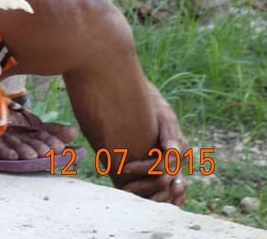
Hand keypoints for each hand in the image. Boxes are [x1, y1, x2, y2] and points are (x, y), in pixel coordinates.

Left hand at [120, 85, 188, 204]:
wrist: (145, 99)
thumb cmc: (153, 105)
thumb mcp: (162, 113)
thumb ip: (168, 131)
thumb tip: (172, 151)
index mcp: (180, 147)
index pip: (162, 166)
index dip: (143, 168)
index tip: (124, 168)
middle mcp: (178, 160)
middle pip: (163, 181)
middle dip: (144, 186)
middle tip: (124, 189)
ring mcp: (172, 166)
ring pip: (165, 189)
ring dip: (150, 196)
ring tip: (130, 196)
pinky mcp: (163, 168)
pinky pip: (166, 190)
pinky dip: (158, 198)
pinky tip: (145, 204)